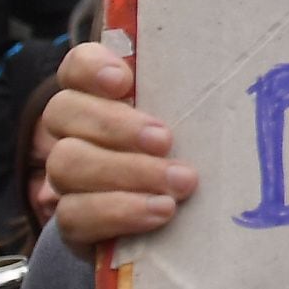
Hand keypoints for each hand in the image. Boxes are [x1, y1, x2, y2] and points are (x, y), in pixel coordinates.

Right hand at [47, 42, 198, 248]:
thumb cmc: (181, 150)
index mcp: (92, 94)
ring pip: (65, 164)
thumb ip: (186, 94)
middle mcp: (67, 129)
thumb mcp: (185, 118)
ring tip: (180, 183)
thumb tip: (227, 65)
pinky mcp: (69, 219)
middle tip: (165, 140)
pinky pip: (73, 215)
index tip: (124, 81)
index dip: (93, 67)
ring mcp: (61, 175)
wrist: (163, 224)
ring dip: (128, 172)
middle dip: (116, 125)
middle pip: (64, 111)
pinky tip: (160, 211)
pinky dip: (120, 212)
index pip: (76, 66)